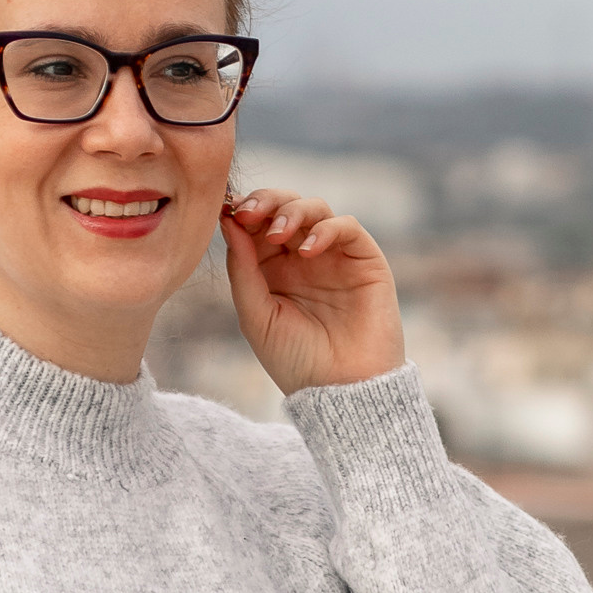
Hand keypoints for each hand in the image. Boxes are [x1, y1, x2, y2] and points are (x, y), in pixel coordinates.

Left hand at [221, 190, 406, 396]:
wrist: (341, 391)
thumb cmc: (295, 360)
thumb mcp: (256, 314)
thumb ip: (242, 268)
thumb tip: (228, 220)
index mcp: (273, 268)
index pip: (258, 223)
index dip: (243, 211)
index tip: (227, 212)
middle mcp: (303, 257)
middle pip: (285, 206)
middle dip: (265, 201)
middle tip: (248, 212)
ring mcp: (334, 256)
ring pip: (315, 208)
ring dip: (292, 211)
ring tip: (277, 234)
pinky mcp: (365, 260)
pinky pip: (347, 226)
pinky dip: (325, 230)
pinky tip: (307, 252)